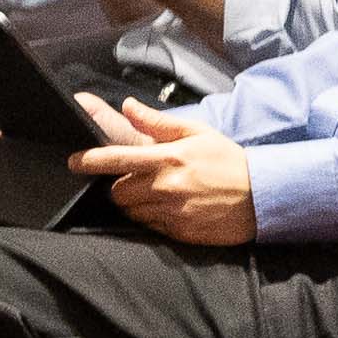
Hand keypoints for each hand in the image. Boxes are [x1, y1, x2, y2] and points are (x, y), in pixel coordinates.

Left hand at [69, 95, 256, 244]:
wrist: (264, 196)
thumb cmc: (228, 160)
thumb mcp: (196, 133)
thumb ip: (158, 123)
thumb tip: (127, 105)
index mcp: (168, 159)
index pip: (117, 160)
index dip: (90, 161)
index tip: (73, 162)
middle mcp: (166, 187)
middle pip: (118, 192)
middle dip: (120, 186)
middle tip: (138, 181)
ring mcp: (172, 212)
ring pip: (131, 211)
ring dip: (136, 204)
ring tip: (158, 194)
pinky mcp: (180, 232)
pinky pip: (150, 227)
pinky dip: (152, 219)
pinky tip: (171, 209)